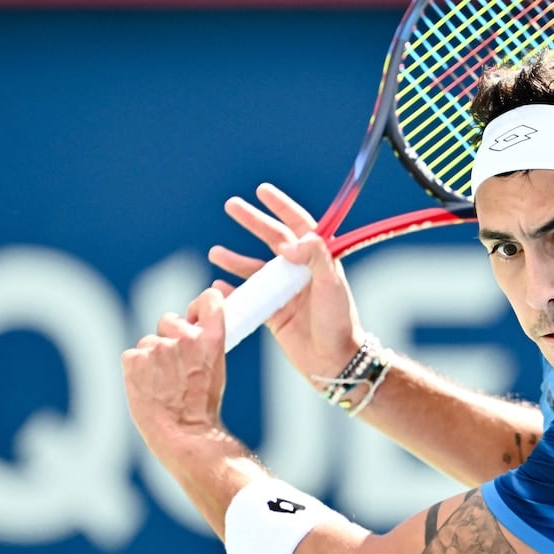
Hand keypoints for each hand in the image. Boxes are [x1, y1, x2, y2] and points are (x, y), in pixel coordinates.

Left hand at [122, 288, 228, 472]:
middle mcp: (186, 337)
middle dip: (169, 337)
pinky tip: (148, 388)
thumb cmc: (202, 408)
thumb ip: (203, 344)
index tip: (194, 315)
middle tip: (174, 366)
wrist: (185, 435)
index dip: (198, 306)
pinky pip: (132, 355)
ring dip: (151, 358)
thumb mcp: (216, 369)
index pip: (208, 300)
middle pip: (169, 320)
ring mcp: (159, 347)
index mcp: (212, 338)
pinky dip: (136, 370)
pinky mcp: (135, 358)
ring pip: (149, 342)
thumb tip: (189, 327)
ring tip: (162, 385)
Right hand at [207, 183, 364, 385]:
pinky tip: (218, 286)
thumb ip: (314, 257)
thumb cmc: (338, 322)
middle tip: (231, 205)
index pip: (300, 225)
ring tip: (215, 252)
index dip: (282, 207)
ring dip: (236, 258)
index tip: (263, 191)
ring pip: (256, 269)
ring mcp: (286, 292)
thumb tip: (289, 241)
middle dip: (253, 221)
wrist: (334, 362)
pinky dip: (233, 290)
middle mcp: (300, 272)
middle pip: (273, 239)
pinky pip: (249, 297)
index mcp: (319, 261)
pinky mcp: (274, 313)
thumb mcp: (331, 285)